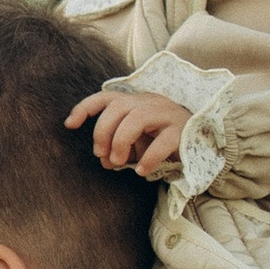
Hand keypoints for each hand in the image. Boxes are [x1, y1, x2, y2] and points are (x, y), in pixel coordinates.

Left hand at [68, 85, 192, 178]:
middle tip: (102, 156)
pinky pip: (163, 141)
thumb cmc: (160, 141)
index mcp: (134, 103)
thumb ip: (116, 147)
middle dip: (103, 132)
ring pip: (138, 118)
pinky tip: (142, 171)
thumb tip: (104, 160)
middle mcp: (149, 102)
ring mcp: (167, 113)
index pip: (105, 97)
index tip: (70, 125)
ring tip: (118, 163)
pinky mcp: (182, 130)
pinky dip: (149, 157)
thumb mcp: (134, 142)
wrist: (199, 143)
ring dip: (121, 141)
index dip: (85, 108)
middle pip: (117, 107)